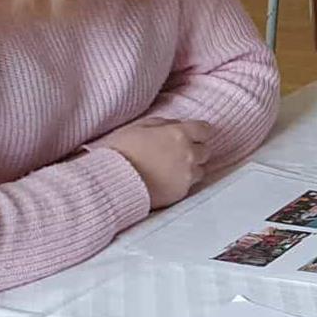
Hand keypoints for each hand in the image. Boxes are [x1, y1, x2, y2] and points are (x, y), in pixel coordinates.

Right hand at [97, 117, 212, 208]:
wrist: (111, 181)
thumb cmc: (120, 150)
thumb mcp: (139, 126)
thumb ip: (163, 123)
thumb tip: (176, 125)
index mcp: (179, 134)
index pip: (204, 130)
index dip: (197, 132)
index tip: (190, 135)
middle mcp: (188, 154)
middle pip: (205, 150)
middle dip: (194, 150)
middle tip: (176, 153)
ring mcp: (187, 175)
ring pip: (200, 169)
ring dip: (190, 168)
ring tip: (170, 169)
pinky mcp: (181, 193)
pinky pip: (189, 186)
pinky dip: (181, 182)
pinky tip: (165, 181)